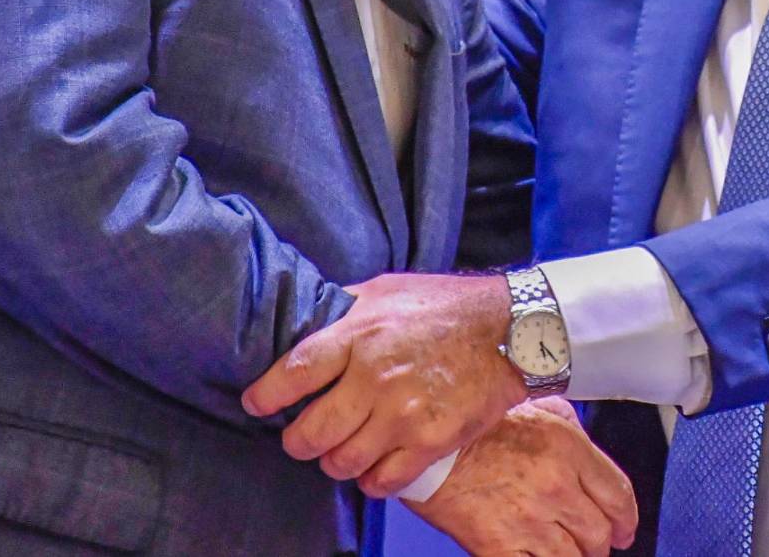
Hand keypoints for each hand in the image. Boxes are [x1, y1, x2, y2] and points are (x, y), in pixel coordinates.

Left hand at [242, 272, 526, 495]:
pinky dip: (370, 479)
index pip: (295, 372)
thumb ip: (346, 308)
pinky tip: (372, 465)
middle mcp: (376, 376)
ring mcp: (404, 413)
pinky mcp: (431, 441)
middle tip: (298, 437)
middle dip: (296, 441)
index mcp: (360, 333)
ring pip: (341, 462)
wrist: (512, 330)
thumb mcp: (387, 289)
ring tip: (338, 450)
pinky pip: (382, 480)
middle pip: (311, 431)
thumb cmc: (446, 306)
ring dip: (333, 461)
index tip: (256, 403)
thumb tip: (307, 319)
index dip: (266, 394)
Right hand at [407, 398, 638, 556]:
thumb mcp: (537, 409)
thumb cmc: (478, 427)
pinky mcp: (498, 547)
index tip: (625, 530)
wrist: (429, 448)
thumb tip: (592, 460)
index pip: (619, 496)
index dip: (628, 520)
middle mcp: (554, 486)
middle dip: (600, 543)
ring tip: (567, 552)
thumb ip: (573, 433)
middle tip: (594, 543)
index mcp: (566, 448)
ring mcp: (527, 520)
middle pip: (600, 533)